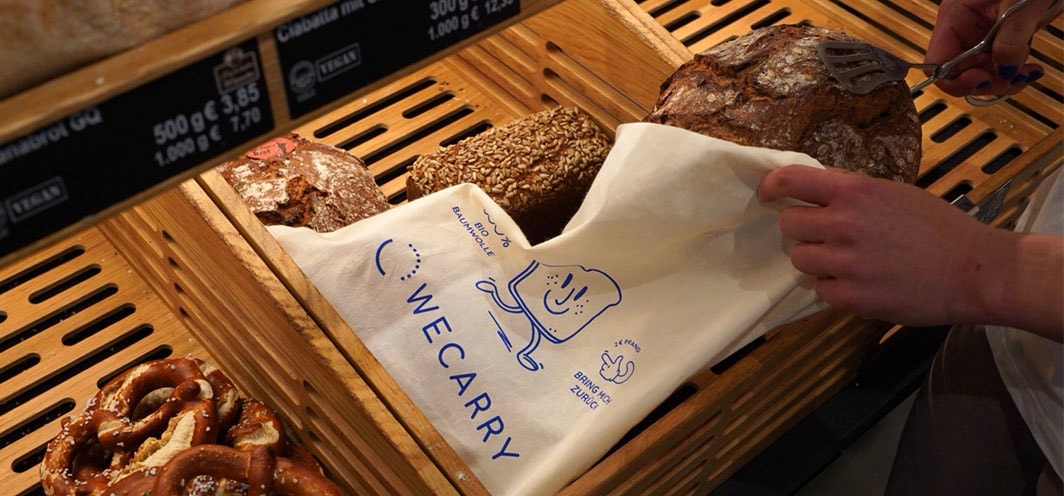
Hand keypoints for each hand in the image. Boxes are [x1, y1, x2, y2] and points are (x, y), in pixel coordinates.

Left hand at [758, 165, 1062, 341]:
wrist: (976, 271)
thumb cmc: (938, 228)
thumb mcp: (894, 193)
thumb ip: (851, 189)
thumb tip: (812, 185)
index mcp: (856, 191)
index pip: (791, 180)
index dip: (772, 186)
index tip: (767, 195)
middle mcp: (845, 224)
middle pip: (789, 225)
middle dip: (803, 230)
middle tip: (826, 235)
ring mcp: (846, 264)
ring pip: (801, 260)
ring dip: (817, 260)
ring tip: (849, 261)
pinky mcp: (852, 298)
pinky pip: (820, 290)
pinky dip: (834, 288)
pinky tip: (861, 283)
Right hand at [925, 0, 1060, 96]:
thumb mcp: (1020, 4)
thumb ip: (1012, 39)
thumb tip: (1005, 70)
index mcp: (956, 16)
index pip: (938, 62)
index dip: (956, 79)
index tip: (983, 80)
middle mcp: (964, 28)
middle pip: (960, 72)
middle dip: (986, 82)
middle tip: (1011, 80)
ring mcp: (982, 34)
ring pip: (981, 72)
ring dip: (1004, 80)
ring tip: (1026, 74)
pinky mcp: (1001, 37)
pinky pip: (1000, 64)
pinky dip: (1015, 72)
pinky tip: (1029, 69)